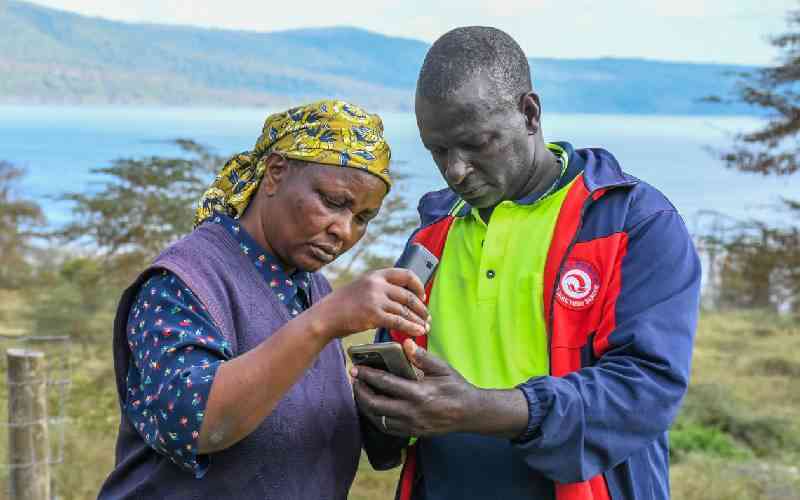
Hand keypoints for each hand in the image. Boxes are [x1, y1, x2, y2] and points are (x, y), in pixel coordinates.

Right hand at [308, 269, 429, 339]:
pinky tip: (417, 332)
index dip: (418, 285)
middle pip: (408, 295)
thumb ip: (380, 287)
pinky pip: (398, 321)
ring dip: (418, 320)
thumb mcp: (362, 286)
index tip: (422, 296)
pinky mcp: (373, 315)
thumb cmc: (344, 304)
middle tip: (427, 317)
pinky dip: (411, 328)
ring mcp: (375, 299)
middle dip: (421, 308)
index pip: (406, 274)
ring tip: (424, 328)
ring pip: (405, 310)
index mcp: (376, 274)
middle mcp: (377, 284)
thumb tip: (402, 295)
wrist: (326, 316)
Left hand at [352, 339, 480, 436]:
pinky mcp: (412, 432)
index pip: (385, 383)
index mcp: (418, 393)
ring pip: (378, 418)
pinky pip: (387, 427)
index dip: (367, 375)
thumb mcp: (442, 368)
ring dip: (365, 405)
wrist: (470, 413)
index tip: (356, 368)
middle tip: (355, 380)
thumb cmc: (456, 387)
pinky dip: (376, 417)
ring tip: (361, 392)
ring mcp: (411, 425)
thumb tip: (405, 343)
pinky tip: (373, 407)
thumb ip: (422, 357)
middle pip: (375, 404)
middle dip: (360, 391)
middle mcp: (412, 411)